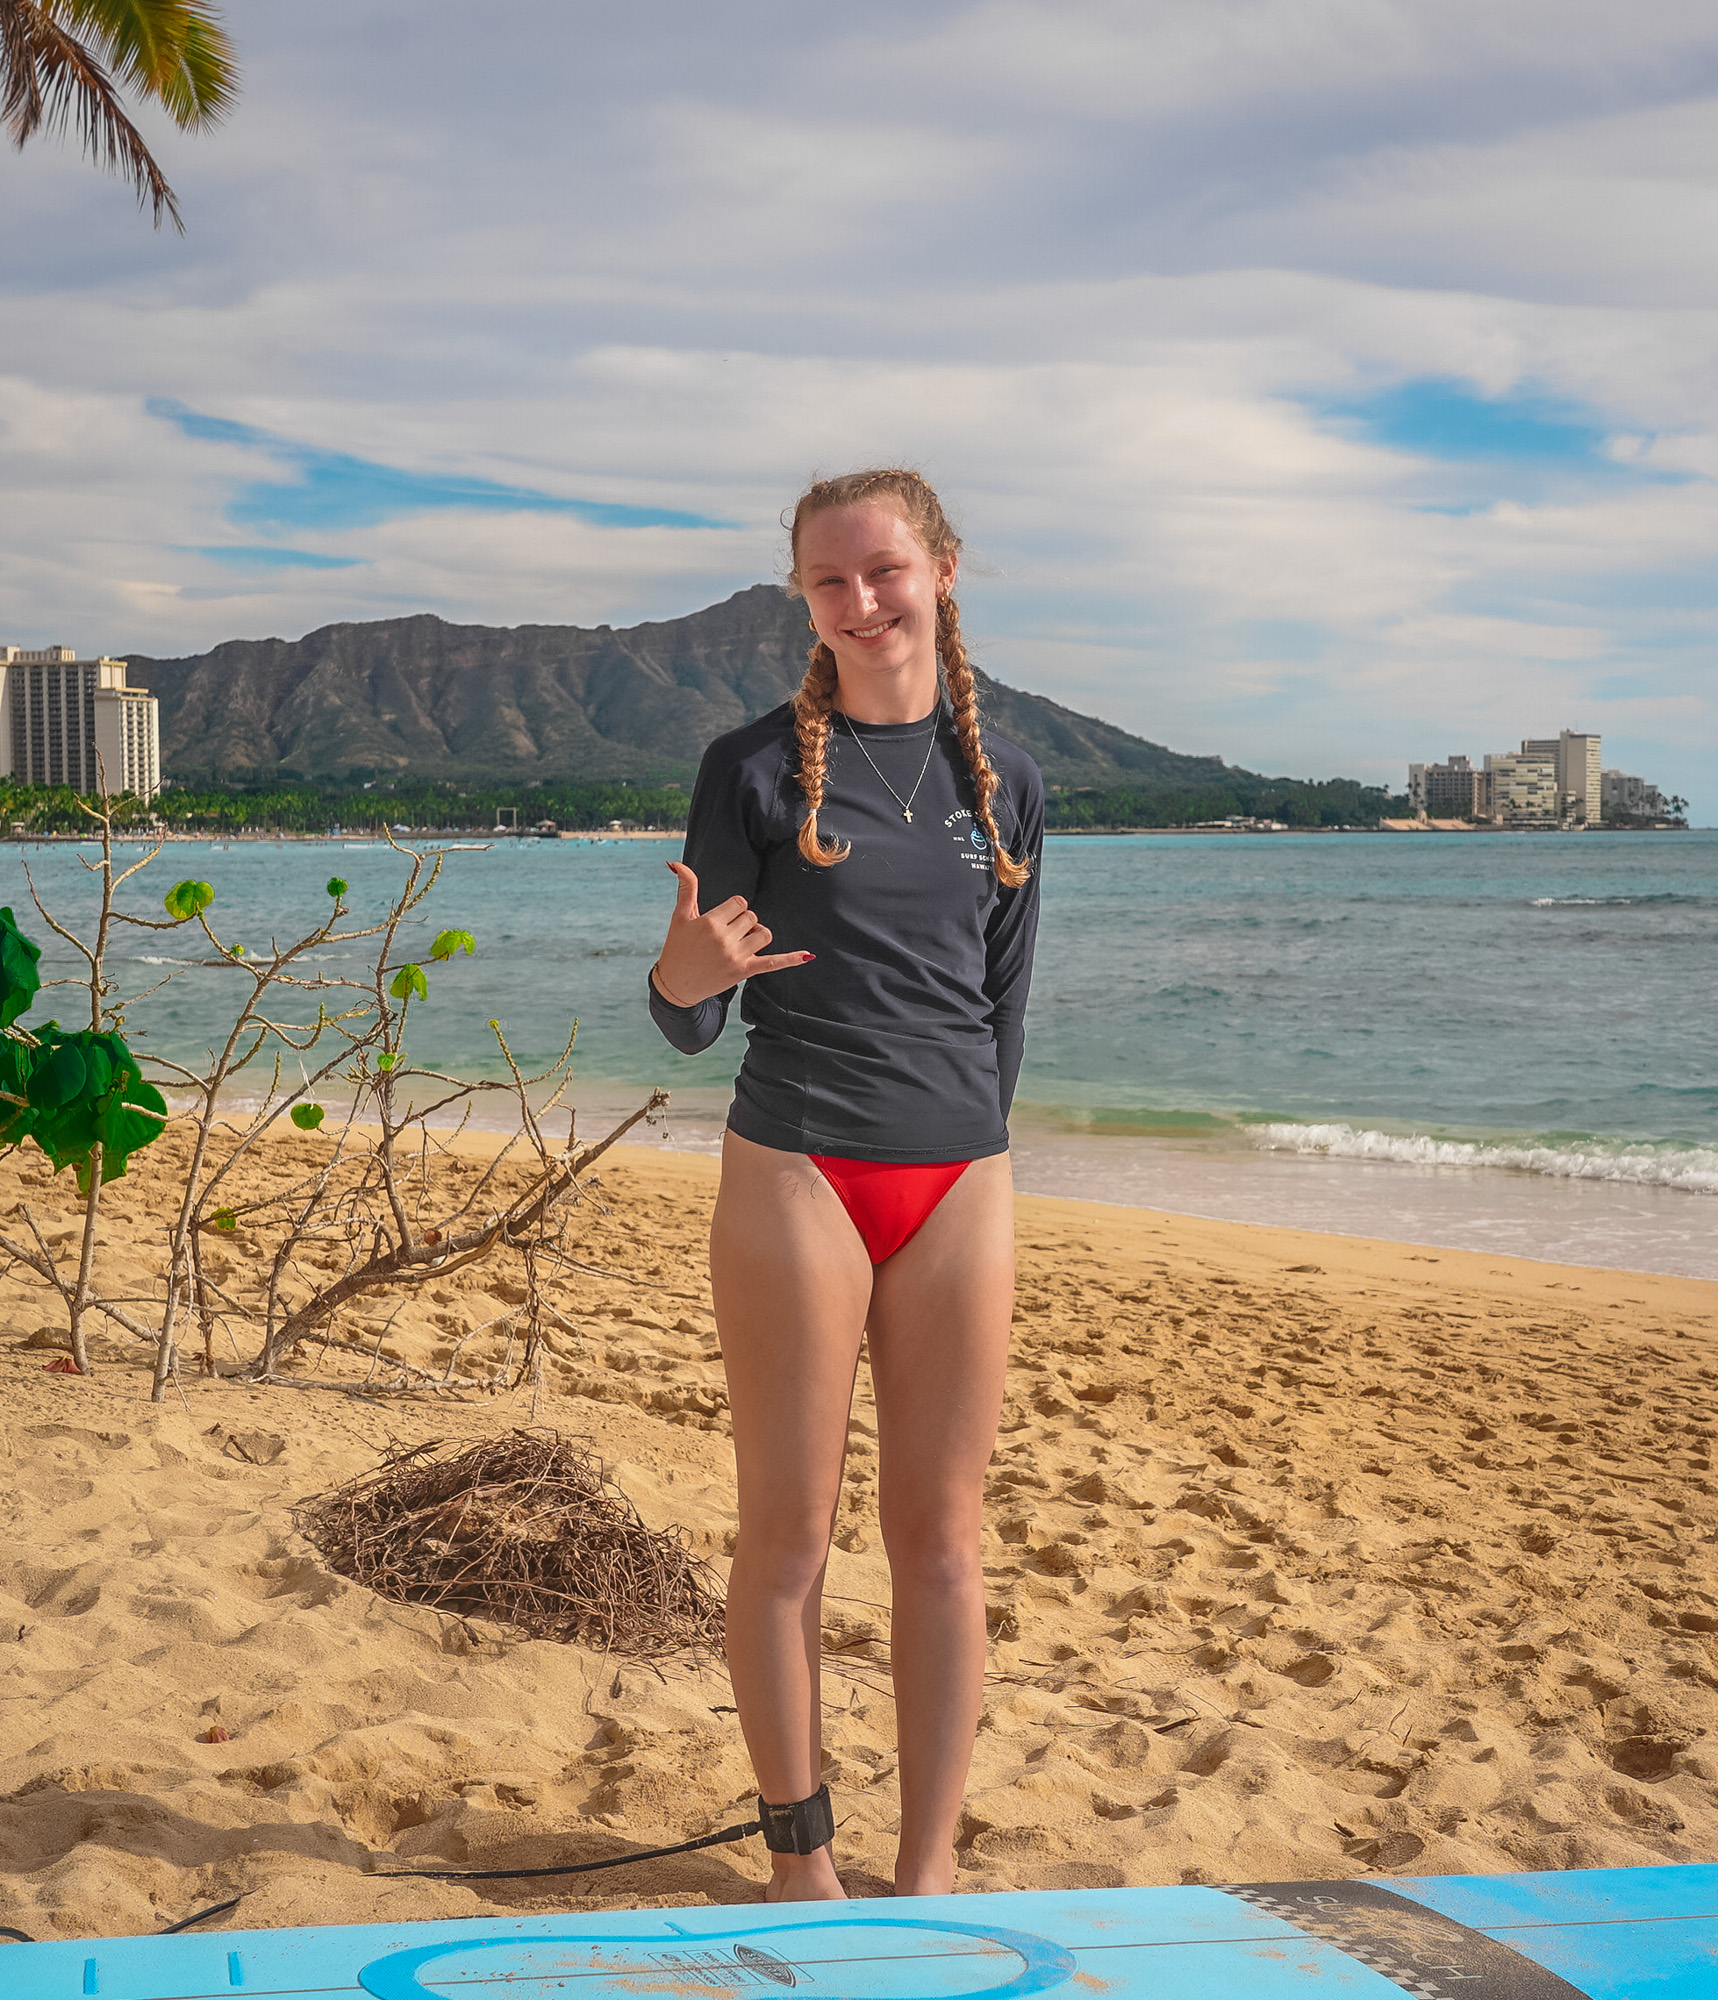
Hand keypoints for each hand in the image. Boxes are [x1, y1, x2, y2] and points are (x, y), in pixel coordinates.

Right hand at [651, 862, 812, 1008]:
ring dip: (755, 935)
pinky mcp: (744, 971)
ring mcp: (736, 956)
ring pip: (763, 934)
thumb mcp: (680, 916)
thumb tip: (676, 862)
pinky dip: (791, 959)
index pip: (740, 903)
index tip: (722, 919)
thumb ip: (686, 887)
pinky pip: (773, 963)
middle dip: (742, 922)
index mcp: (710, 922)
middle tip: (725, 935)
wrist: (675, 985)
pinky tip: (807, 955)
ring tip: (739, 942)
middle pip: (751, 917)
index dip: (733, 909)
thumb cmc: (677, 948)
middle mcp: (724, 939)